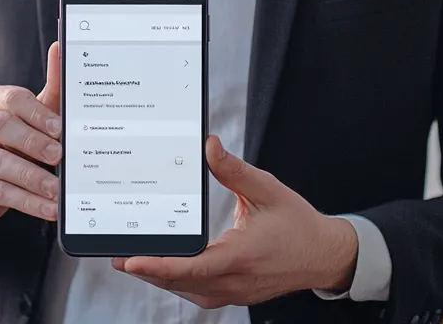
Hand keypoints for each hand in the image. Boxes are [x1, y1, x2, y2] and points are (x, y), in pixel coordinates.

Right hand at [0, 41, 62, 223]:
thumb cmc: (11, 139)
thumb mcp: (31, 116)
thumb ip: (49, 88)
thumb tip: (60, 47)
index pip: (11, 99)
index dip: (36, 113)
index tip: (60, 128)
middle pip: (0, 127)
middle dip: (32, 143)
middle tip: (59, 157)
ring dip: (31, 179)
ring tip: (57, 192)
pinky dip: (24, 202)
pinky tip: (45, 208)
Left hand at [113, 135, 358, 308]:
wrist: (324, 255)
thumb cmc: (298, 223)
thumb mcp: (269, 189)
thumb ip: (235, 170)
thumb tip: (209, 146)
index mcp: (243, 255)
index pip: (194, 266)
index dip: (161, 266)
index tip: (133, 261)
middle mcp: (237, 280)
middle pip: (182, 282)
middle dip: (148, 271)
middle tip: (119, 256)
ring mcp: (236, 292)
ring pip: (188, 291)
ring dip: (161, 279)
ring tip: (135, 262)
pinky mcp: (236, 295)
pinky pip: (200, 294)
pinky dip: (180, 283)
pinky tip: (166, 270)